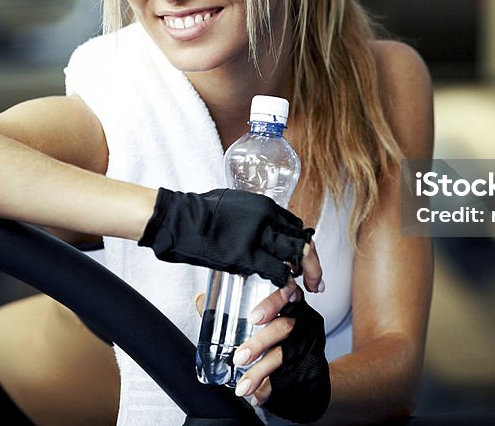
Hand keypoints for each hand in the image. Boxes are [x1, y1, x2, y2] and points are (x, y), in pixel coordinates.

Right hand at [138, 187, 315, 286]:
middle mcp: (266, 217)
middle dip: (314, 263)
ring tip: (309, 288)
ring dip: (307, 274)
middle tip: (317, 282)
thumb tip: (259, 227)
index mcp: (264, 205)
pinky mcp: (246, 255)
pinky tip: (287, 290)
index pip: (295, 226)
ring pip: (296, 255)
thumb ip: (251, 216)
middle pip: (302, 240)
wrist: (177, 218)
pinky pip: (277, 271)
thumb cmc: (198, 212)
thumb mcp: (233, 204)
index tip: (306, 259)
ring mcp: (257, 236)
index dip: (303, 245)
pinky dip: (286, 282)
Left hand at [230, 286, 330, 423]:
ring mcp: (306, 343)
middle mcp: (302, 321)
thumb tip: (201, 300)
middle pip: (284, 327)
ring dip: (261, 371)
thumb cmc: (279, 335)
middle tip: (239, 357)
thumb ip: (231, 311)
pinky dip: (270, 388)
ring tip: (243, 387)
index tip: (254, 317)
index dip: (272, 303)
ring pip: (284, 355)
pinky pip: (289, 377)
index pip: (286, 294)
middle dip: (260, 343)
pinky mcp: (308, 365)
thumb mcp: (261, 319)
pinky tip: (257, 396)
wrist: (309, 367)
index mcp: (290, 303)